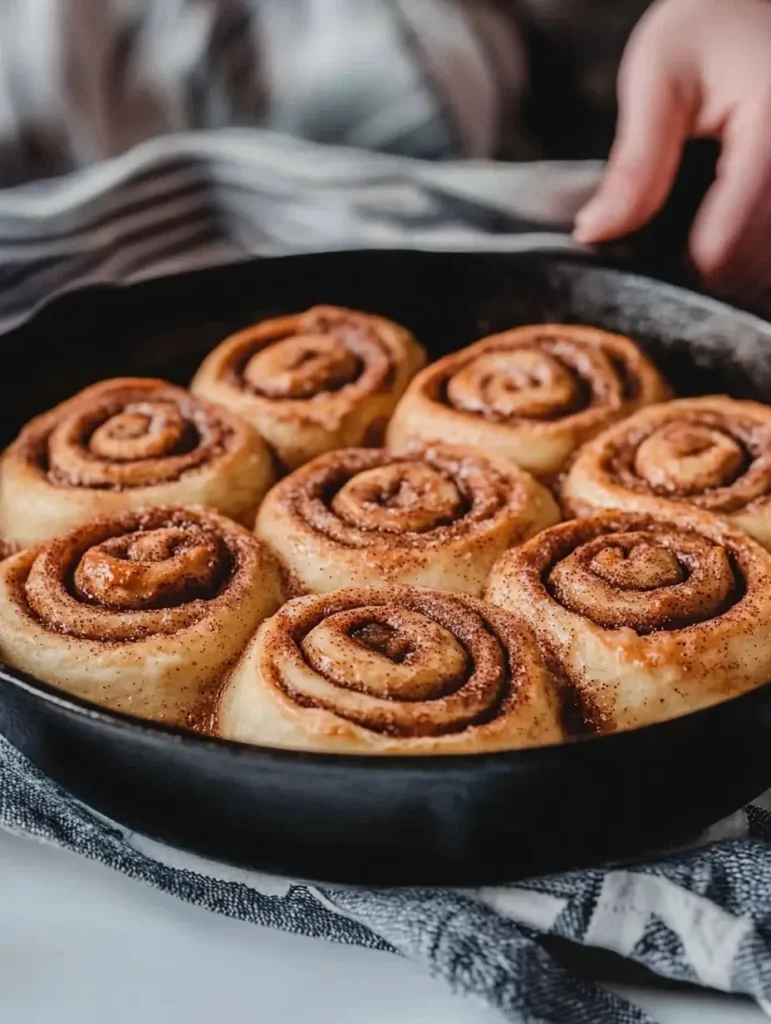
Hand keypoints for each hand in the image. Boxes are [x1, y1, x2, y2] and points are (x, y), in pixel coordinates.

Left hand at [573, 0, 770, 302]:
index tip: (640, 247)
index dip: (675, 262)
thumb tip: (594, 233)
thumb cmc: (709, 24)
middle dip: (697, 262)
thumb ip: (633, 164)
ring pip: (762, 265)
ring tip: (693, 217)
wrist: (757, 2)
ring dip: (725, 258)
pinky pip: (770, 248)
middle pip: (745, 267)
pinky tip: (719, 217)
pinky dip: (744, 244)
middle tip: (662, 227)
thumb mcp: (658, 78)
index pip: (721, 248)